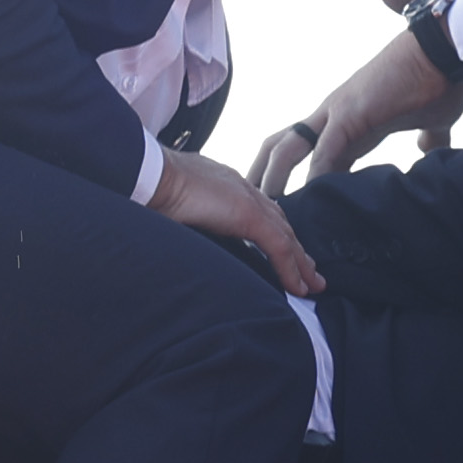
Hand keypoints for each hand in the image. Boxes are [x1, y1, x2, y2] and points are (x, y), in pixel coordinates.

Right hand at [150, 146, 325, 298]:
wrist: (150, 175)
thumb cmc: (151, 189)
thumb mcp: (177, 206)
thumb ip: (190, 217)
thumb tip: (184, 230)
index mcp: (225, 185)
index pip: (259, 210)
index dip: (274, 231)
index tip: (284, 252)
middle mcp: (241, 189)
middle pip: (279, 222)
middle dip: (296, 248)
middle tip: (309, 271)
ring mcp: (247, 200)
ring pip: (285, 236)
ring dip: (301, 263)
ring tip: (313, 285)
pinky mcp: (249, 215)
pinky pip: (279, 248)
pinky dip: (291, 269)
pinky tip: (299, 287)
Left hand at [249, 31, 462, 195]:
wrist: (443, 50)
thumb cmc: (438, 82)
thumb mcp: (431, 120)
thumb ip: (426, 138)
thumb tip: (428, 150)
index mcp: (345, 123)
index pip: (304, 154)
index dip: (290, 181)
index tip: (280, 210)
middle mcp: (331, 117)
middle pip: (278, 146)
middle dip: (260, 177)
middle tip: (250, 211)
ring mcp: (337, 112)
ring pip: (288, 148)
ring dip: (274, 181)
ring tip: (268, 214)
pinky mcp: (351, 112)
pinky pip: (325, 148)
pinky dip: (314, 175)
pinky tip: (309, 199)